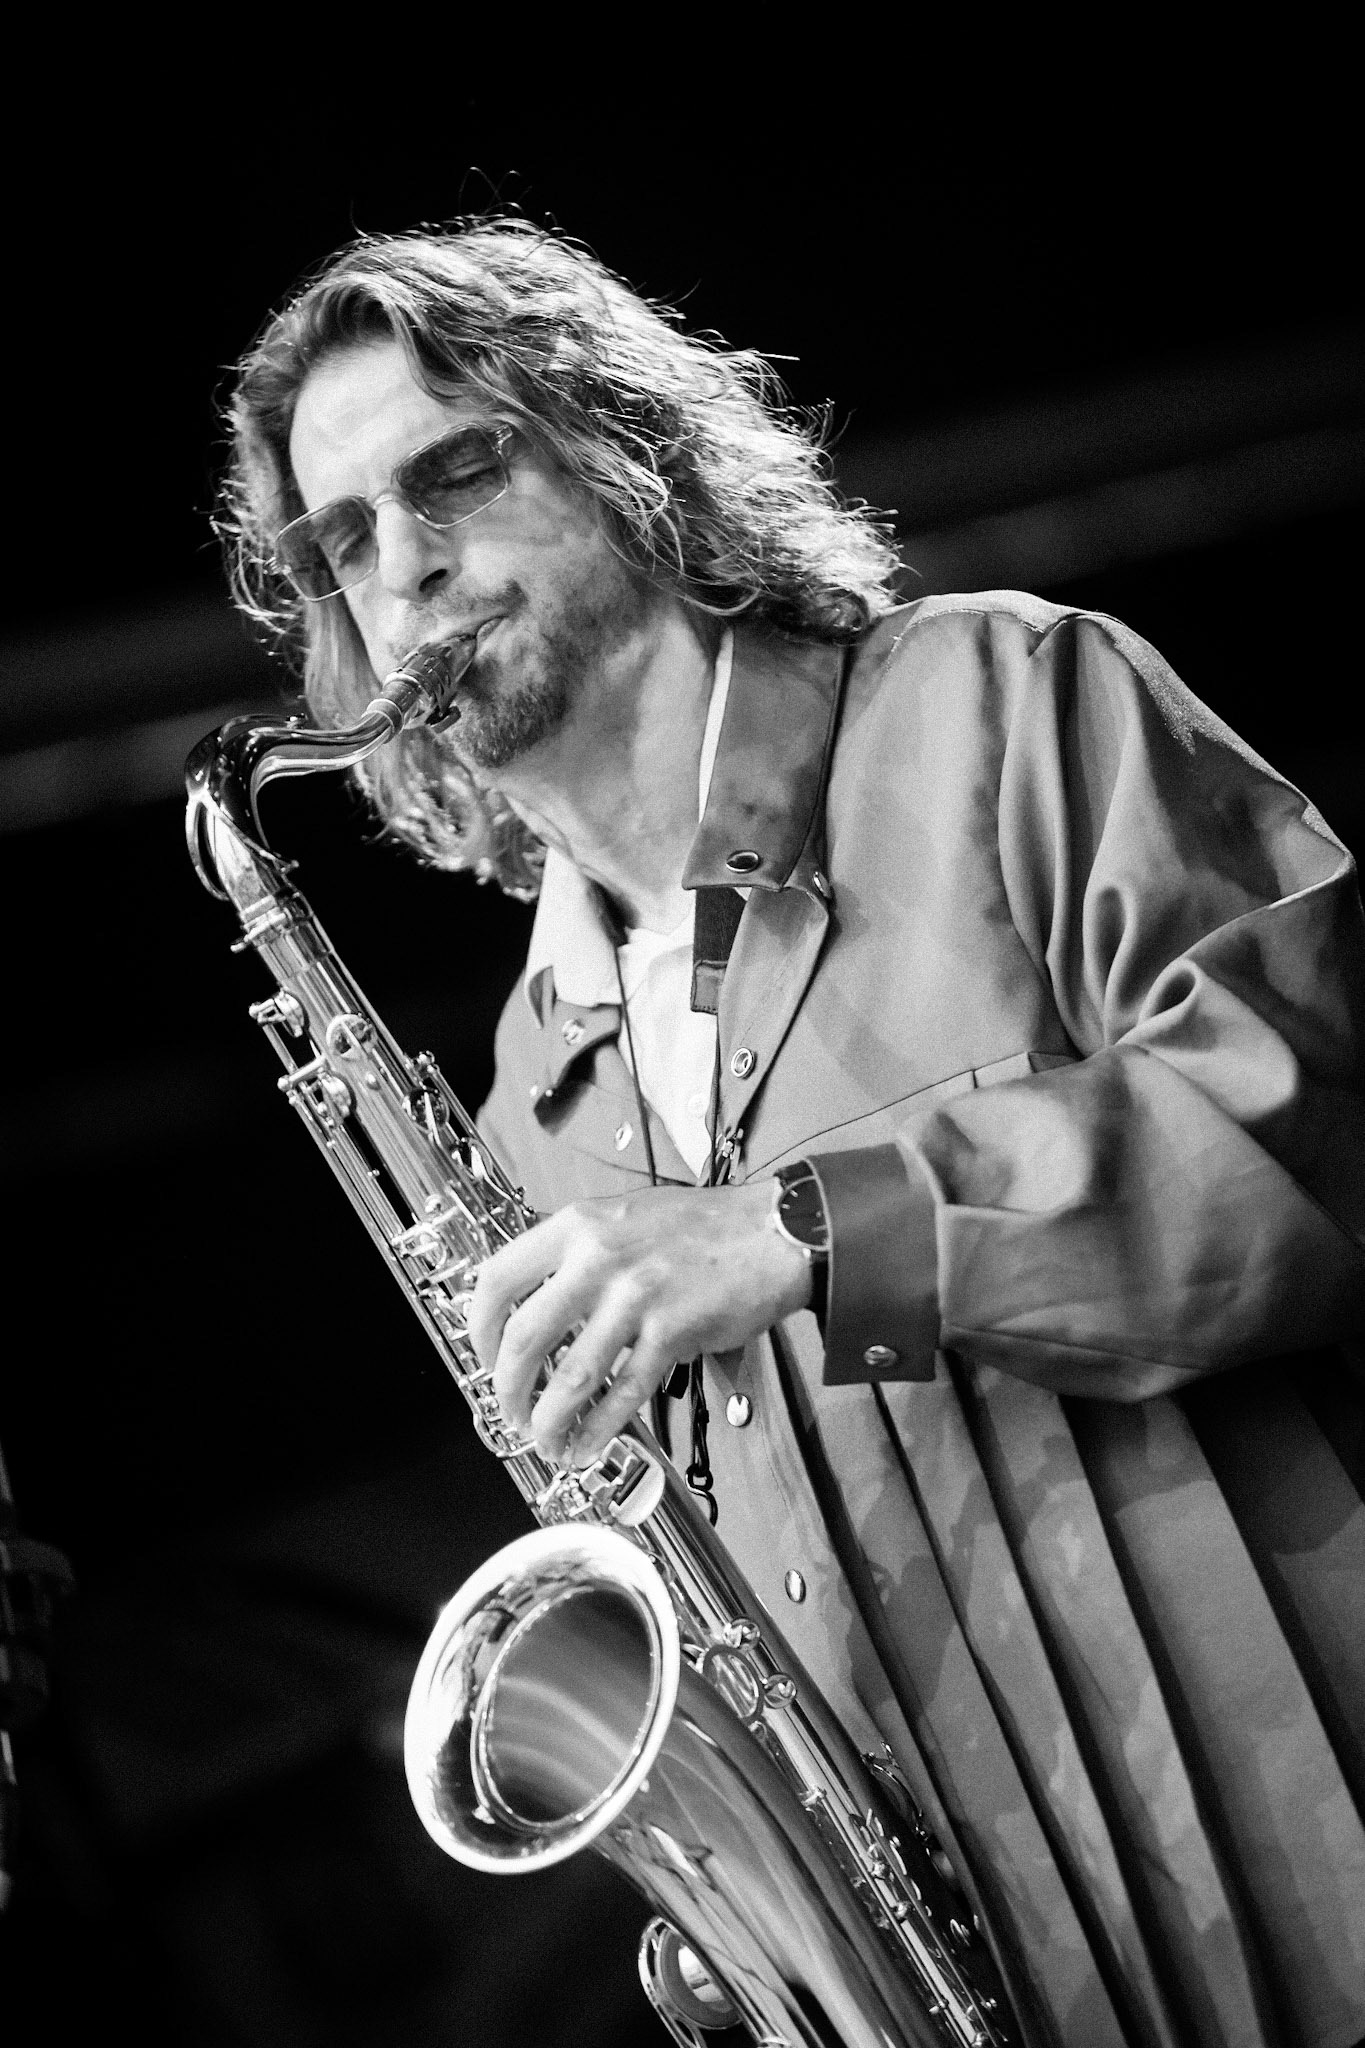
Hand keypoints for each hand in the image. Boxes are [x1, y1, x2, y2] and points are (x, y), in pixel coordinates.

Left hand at [467, 1182, 812, 1464]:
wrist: (772, 1232)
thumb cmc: (699, 1227)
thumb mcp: (619, 1217)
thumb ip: (574, 1253)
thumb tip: (529, 1307)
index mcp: (577, 1225)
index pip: (498, 1279)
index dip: (478, 1329)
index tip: (482, 1356)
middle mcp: (599, 1257)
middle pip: (525, 1337)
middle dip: (508, 1389)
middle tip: (510, 1412)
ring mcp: (637, 1295)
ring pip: (571, 1375)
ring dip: (549, 1420)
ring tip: (545, 1440)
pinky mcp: (673, 1331)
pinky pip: (624, 1392)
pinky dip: (599, 1428)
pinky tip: (587, 1443)